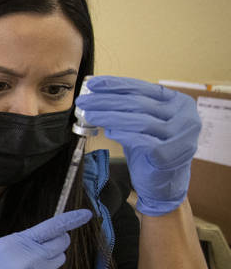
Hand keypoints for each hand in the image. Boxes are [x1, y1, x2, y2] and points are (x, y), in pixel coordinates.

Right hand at [0, 208, 92, 268]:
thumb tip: (36, 242)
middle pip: (61, 246)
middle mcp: (31, 261)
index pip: (52, 228)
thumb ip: (18, 244)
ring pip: (56, 263)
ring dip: (48, 260)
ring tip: (25, 264)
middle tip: (43, 243)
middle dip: (57, 242)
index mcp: (18, 244)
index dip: (71, 220)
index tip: (86, 214)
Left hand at [76, 75, 199, 215]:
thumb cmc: (150, 150)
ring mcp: (181, 135)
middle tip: (83, 101)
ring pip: (139, 120)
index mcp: (179, 102)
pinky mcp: (170, 154)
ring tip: (89, 115)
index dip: (115, 85)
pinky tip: (108, 131)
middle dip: (106, 100)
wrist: (163, 184)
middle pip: (138, 103)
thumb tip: (96, 93)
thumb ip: (128, 109)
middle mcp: (185, 116)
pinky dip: (122, 134)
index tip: (92, 84)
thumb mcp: (141, 123)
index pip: (143, 88)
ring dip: (109, 116)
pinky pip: (141, 140)